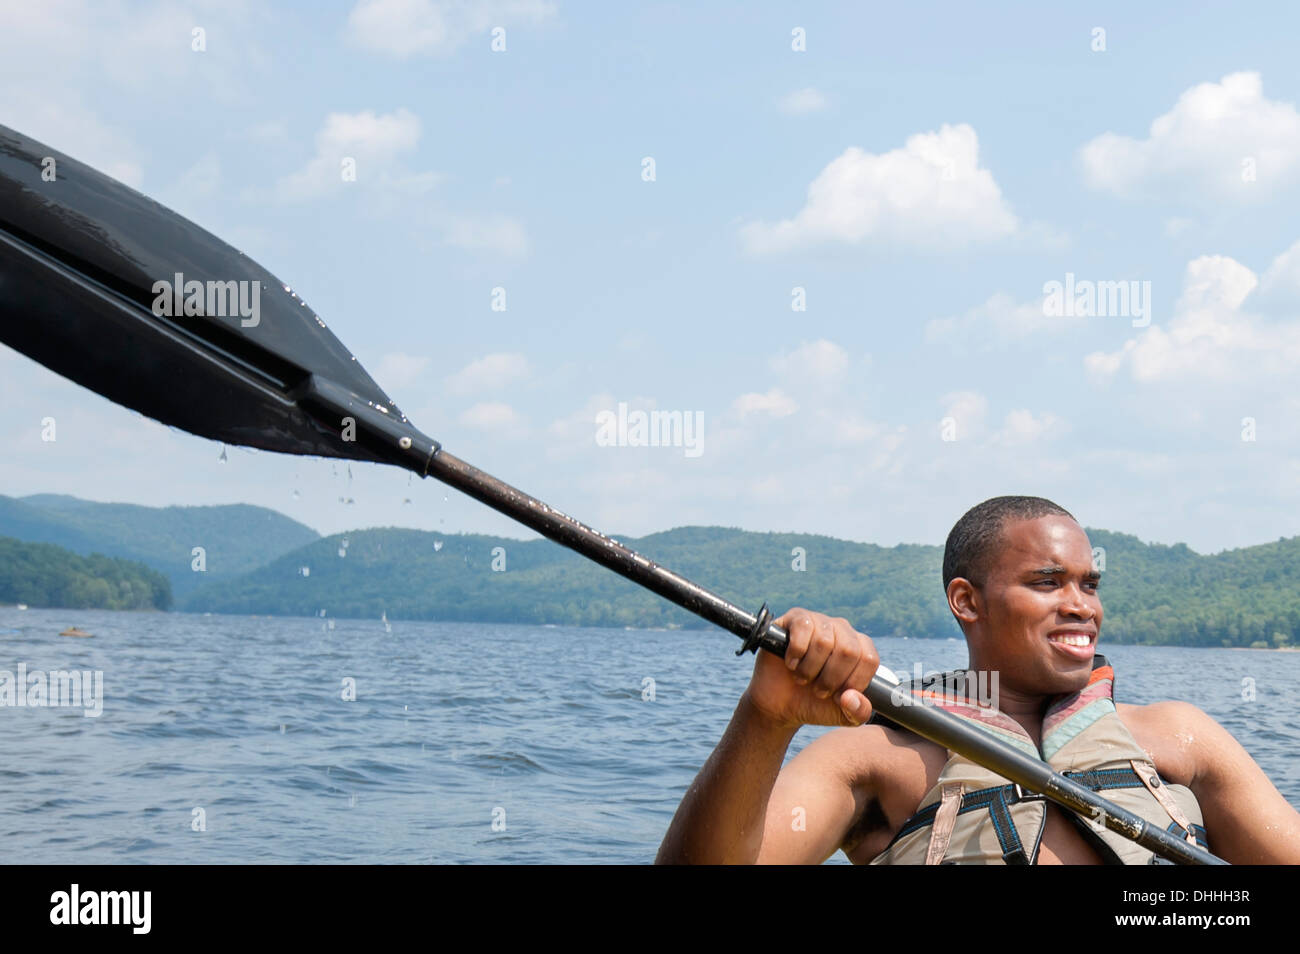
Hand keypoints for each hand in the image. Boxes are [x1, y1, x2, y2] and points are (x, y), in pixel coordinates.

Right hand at [742, 608, 877, 729]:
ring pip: (823, 642)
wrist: (779, 703)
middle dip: (831, 678)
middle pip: (848, 650)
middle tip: (818, 690)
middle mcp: (842, 630)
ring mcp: (819, 621)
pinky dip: (795, 653)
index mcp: (860, 648)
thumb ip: (860, 712)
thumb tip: (851, 697)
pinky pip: (803, 629)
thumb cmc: (815, 703)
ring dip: (809, 669)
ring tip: (803, 678)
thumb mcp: (843, 715)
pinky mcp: (795, 618)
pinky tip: (791, 663)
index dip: (854, 682)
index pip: (869, 659)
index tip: (838, 696)